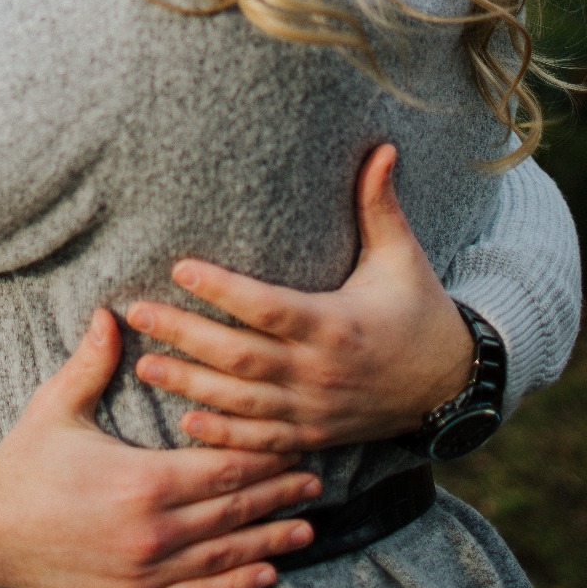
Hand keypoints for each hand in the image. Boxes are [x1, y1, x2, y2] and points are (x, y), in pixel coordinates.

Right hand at [0, 309, 320, 587]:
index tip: (294, 445)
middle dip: (278, 495)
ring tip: (306, 529)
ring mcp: (148, 570)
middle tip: (315, 482)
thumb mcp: (57, 406)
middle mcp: (154, 530)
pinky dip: (237, 585)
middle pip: (234, 510)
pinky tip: (267, 575)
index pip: (222, 467)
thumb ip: (91, 362)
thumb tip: (111, 312)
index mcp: (142, 479)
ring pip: (225, 555)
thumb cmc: (26, 463)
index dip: (264, 458)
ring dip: (270, 541)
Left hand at [130, 145, 475, 452]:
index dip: (223, 290)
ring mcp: (314, 409)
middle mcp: (320, 372)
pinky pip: (261, 440)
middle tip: (137, 312)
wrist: (450, 385)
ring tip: (143, 365)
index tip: (179, 267)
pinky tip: (184, 419)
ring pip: (241, 402)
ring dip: (190, 384)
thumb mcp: (401, 257)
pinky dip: (224, 434)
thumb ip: (380, 206)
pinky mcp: (312, 435)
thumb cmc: (417, 309)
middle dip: (185, 335)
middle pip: (241, 356)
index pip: (268, 308)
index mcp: (336, 324)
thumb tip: (382, 147)